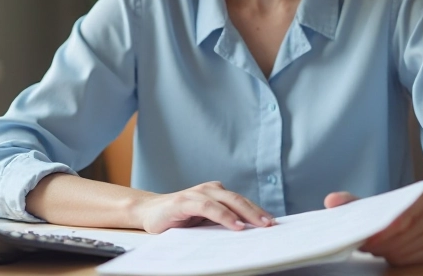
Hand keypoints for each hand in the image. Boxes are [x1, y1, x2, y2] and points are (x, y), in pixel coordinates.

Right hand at [133, 181, 274, 233]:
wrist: (148, 212)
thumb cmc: (179, 218)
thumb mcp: (204, 221)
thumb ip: (222, 222)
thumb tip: (248, 233)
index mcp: (216, 193)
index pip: (242, 202)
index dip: (259, 211)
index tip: (274, 223)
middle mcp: (209, 189)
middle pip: (238, 199)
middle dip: (257, 212)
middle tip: (271, 225)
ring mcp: (197, 193)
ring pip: (226, 201)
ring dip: (244, 213)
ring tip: (258, 225)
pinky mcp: (184, 201)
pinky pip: (208, 207)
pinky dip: (223, 215)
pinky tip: (234, 224)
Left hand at [324, 191, 422, 265]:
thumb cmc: (401, 209)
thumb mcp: (382, 201)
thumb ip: (354, 201)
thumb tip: (330, 201)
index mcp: (420, 198)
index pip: (400, 217)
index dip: (381, 231)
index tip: (365, 239)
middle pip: (399, 238)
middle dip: (377, 245)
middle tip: (362, 244)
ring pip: (402, 252)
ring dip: (384, 252)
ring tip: (374, 247)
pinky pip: (409, 261)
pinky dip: (395, 258)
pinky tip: (389, 251)